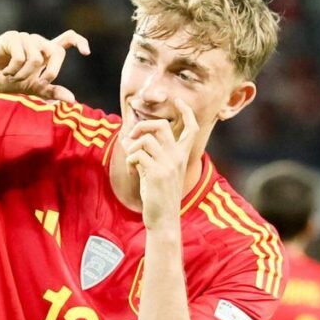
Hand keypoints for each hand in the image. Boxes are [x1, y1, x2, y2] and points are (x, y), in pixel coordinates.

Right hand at [0, 30, 90, 102]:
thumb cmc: (8, 81)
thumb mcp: (33, 88)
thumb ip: (51, 91)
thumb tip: (72, 99)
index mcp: (45, 51)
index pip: (68, 38)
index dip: (79, 42)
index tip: (86, 52)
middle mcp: (38, 42)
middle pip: (57, 52)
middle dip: (50, 73)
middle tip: (37, 84)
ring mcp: (25, 38)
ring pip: (37, 59)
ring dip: (25, 75)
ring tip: (14, 77)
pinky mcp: (11, 37)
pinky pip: (21, 57)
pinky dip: (14, 70)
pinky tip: (5, 71)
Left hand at [123, 98, 199, 226]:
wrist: (164, 219)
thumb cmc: (159, 195)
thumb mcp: (158, 171)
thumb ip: (148, 153)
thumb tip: (128, 138)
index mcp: (182, 156)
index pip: (191, 128)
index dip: (186, 112)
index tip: (178, 101)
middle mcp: (178, 157)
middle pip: (161, 126)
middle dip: (143, 126)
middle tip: (133, 136)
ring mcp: (168, 165)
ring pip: (146, 140)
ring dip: (132, 146)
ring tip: (132, 159)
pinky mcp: (156, 173)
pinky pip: (136, 155)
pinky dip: (130, 160)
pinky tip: (133, 171)